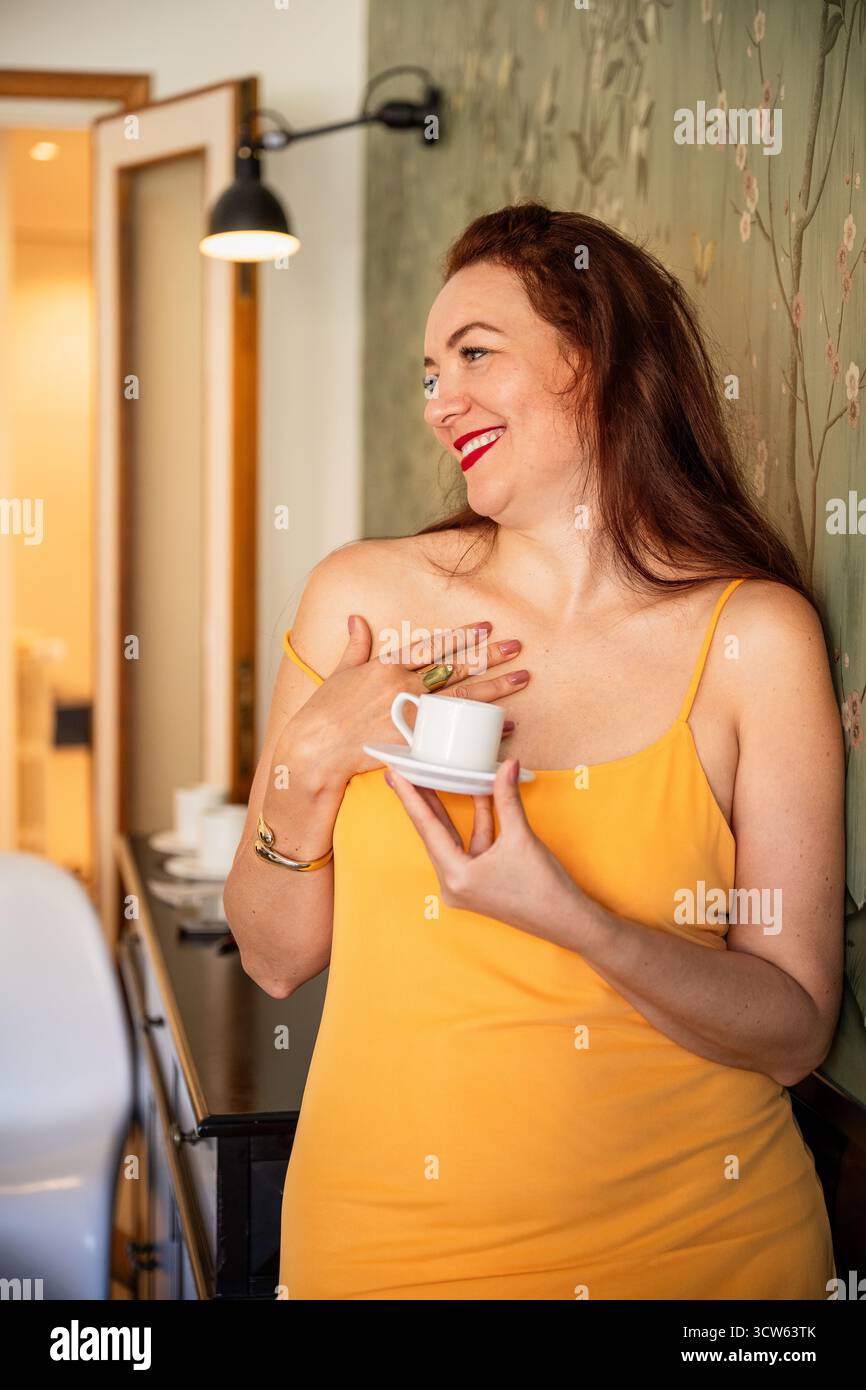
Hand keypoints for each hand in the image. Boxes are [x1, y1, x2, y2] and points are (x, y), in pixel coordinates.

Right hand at [283, 616, 529, 789]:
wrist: (314, 749)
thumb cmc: (324, 712)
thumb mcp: (340, 672)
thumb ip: (355, 646)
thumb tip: (355, 619)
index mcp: (385, 666)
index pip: (431, 647)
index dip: (460, 636)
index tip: (485, 627)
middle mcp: (401, 687)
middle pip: (454, 669)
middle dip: (488, 657)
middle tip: (518, 646)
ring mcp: (408, 714)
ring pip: (460, 698)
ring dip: (494, 688)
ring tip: (522, 678)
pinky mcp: (411, 741)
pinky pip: (454, 733)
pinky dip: (479, 729)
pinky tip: (504, 724)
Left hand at [384, 757, 589, 947]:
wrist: (568, 921)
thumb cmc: (543, 889)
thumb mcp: (521, 838)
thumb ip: (507, 799)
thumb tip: (506, 766)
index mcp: (456, 876)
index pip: (426, 828)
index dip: (411, 797)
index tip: (395, 775)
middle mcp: (454, 884)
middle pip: (433, 833)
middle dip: (424, 801)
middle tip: (407, 773)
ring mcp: (465, 886)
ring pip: (452, 838)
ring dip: (449, 810)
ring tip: (435, 779)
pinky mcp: (479, 883)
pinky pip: (470, 846)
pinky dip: (475, 824)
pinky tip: (477, 798)